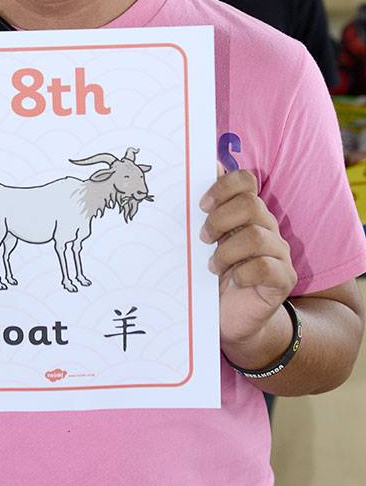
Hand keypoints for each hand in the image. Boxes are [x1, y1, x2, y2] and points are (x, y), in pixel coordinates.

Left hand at [199, 169, 296, 347]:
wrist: (231, 319)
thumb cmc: (215, 276)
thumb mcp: (206, 242)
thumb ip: (207, 209)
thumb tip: (207, 166)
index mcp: (248, 212)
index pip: (245, 180)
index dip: (223, 187)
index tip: (201, 205)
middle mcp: (267, 227)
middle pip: (250, 205)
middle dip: (219, 220)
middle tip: (203, 239)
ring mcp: (278, 252)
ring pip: (255, 236)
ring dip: (227, 251)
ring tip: (213, 266)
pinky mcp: (283, 278)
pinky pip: (265, 267)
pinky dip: (242, 272)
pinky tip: (232, 280)